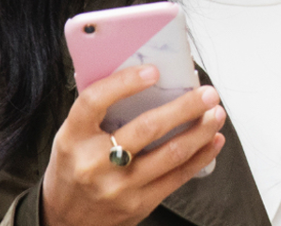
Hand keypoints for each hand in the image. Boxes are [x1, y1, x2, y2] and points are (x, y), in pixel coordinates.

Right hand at [42, 65, 225, 225]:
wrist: (64, 222)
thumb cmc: (75, 165)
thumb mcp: (73, 135)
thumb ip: (101, 110)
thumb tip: (149, 75)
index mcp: (73, 137)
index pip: (95, 102)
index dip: (125, 83)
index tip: (154, 71)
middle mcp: (94, 163)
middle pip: (147, 128)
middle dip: (184, 108)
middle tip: (208, 92)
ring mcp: (118, 187)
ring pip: (170, 154)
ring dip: (200, 131)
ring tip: (217, 113)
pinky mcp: (138, 205)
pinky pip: (177, 177)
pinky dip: (201, 156)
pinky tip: (214, 140)